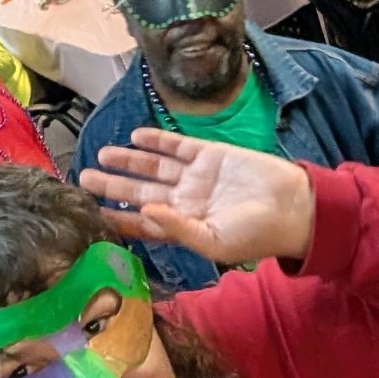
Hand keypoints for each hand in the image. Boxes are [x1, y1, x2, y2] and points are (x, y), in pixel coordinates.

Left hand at [79, 127, 314, 264]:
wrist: (293, 207)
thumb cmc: (257, 234)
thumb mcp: (215, 241)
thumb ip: (178, 228)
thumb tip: (145, 212)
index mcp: (183, 225)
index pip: (141, 221)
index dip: (116, 216)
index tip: (90, 212)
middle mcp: (184, 200)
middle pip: (139, 189)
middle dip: (112, 185)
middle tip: (84, 178)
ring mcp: (195, 175)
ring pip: (153, 165)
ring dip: (128, 160)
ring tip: (102, 154)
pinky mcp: (209, 154)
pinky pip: (177, 145)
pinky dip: (156, 140)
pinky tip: (135, 136)